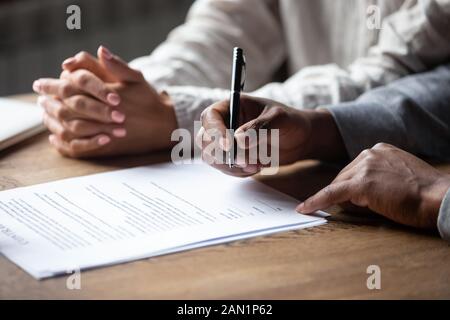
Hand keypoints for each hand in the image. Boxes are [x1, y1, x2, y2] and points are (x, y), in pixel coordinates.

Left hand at [33, 46, 177, 157]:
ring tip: (45, 113)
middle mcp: (104, 113)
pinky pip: (78, 147)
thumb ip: (116, 65)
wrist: (164, 126)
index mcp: (108, 94)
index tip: (40, 83)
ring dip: (53, 120)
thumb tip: (100, 50)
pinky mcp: (106, 146)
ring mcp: (105, 131)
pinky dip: (63, 143)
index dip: (53, 84)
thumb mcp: (136, 78)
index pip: (72, 85)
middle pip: (66, 107)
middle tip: (39, 97)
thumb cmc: (149, 100)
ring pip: (69, 127)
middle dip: (49, 101)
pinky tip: (55, 138)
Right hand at [196, 95, 346, 176]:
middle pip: (205, 139)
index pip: (211, 116)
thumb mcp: (280, 120)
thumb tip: (239, 140)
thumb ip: (260, 127)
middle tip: (245, 162)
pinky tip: (257, 167)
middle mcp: (225, 123)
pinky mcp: (232, 157)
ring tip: (256, 166)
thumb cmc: (292, 122)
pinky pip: (224, 169)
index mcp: (233, 106)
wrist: (301, 140)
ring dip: (231, 166)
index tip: (228, 145)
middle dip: (223, 154)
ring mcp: (227, 142)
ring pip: (212, 157)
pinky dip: (238, 172)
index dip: (215, 131)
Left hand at [297, 143, 449, 228]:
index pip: (354, 168)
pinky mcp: (360, 184)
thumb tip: (354, 194)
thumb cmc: (425, 193)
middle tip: (351, 207)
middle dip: (343, 193)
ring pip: (339, 186)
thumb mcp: (399, 176)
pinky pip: (331, 193)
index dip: (349, 184)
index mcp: (380, 149)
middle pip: (343, 175)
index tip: (341, 193)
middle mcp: (370, 153)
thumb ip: (377, 177)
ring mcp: (364, 166)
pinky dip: (317, 201)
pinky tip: (305, 208)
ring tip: (358, 208)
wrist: (439, 199)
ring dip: (340, 199)